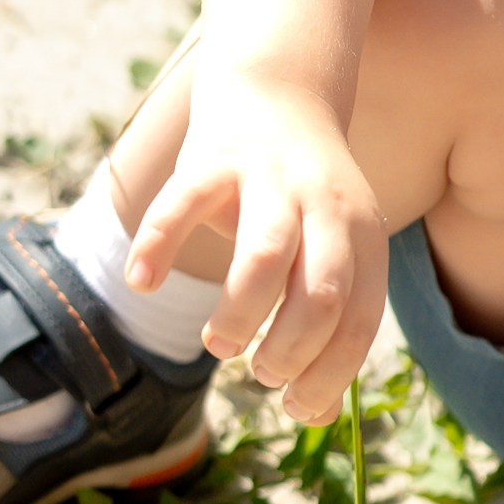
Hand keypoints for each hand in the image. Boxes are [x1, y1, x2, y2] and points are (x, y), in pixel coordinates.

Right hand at [124, 62, 387, 424]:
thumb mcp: (335, 249)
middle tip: (260, 370)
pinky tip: (141, 283)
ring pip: (263, 258)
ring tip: (222, 343)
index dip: (327, 378)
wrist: (279, 87)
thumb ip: (330, 326)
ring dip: (241, 317)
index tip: (296, 405)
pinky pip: (181, 205)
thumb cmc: (303, 197)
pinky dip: (157, 248)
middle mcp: (324, 205)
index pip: (357, 322)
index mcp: (362, 233)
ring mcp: (267, 178)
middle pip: (320, 295)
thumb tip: (316, 416)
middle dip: (288, 352)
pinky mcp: (212, 158)